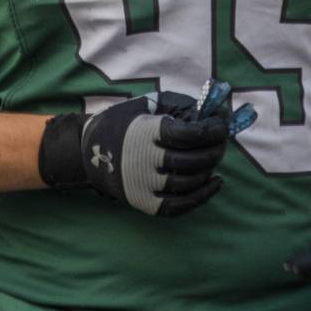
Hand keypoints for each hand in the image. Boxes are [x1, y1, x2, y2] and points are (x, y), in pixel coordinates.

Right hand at [38, 80, 253, 216]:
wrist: (89, 151)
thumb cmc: (128, 122)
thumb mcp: (150, 104)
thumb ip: (184, 106)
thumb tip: (221, 113)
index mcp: (146, 132)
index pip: (192, 135)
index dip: (214, 130)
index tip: (221, 126)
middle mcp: (144, 160)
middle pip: (194, 161)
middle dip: (216, 150)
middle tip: (221, 142)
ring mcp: (144, 185)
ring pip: (190, 182)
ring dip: (209, 169)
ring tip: (213, 158)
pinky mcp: (145, 203)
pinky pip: (182, 206)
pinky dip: (203, 196)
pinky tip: (215, 182)